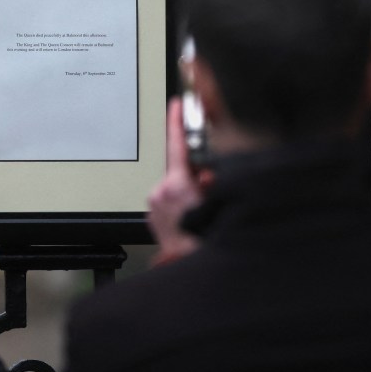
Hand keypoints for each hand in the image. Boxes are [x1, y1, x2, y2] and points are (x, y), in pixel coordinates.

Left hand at [147, 98, 206, 265]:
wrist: (187, 266)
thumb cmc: (203, 240)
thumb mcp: (217, 202)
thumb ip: (212, 181)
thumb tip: (208, 172)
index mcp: (176, 185)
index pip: (177, 144)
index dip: (177, 122)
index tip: (176, 106)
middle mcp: (161, 192)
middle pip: (180, 170)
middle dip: (195, 174)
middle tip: (209, 188)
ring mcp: (155, 205)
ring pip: (175, 187)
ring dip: (188, 191)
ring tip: (201, 209)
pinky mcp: (153, 217)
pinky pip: (169, 201)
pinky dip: (181, 203)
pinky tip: (191, 216)